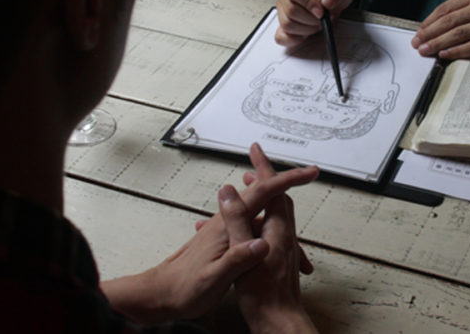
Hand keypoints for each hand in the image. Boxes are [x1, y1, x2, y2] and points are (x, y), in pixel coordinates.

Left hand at [101, 152, 318, 323]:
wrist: (159, 296)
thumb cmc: (183, 288)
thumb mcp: (214, 277)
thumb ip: (237, 259)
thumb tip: (262, 244)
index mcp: (229, 227)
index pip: (263, 193)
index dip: (288, 181)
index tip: (309, 174)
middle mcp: (226, 222)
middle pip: (261, 192)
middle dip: (284, 182)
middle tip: (306, 174)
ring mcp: (224, 230)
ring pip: (257, 209)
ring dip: (276, 202)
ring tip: (292, 203)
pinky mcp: (222, 241)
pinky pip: (250, 224)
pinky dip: (265, 223)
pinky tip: (269, 237)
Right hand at [220, 144, 317, 333]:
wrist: (279, 325)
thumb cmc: (263, 297)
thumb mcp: (240, 256)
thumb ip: (236, 222)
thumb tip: (230, 192)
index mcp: (277, 229)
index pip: (272, 188)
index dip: (263, 166)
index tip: (256, 149)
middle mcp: (284, 236)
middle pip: (277, 198)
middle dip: (264, 181)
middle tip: (251, 168)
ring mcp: (283, 248)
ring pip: (272, 215)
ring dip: (259, 202)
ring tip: (242, 197)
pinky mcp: (277, 261)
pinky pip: (266, 231)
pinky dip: (254, 223)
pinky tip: (240, 235)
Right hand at [275, 0, 355, 47]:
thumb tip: (327, 2)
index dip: (307, 3)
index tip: (321, 12)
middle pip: (290, 9)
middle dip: (310, 19)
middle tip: (324, 18)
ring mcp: (281, 6)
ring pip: (287, 24)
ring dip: (306, 29)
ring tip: (318, 23)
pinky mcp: (283, 21)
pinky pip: (281, 35)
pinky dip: (293, 39)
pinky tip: (305, 35)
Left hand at [411, 0, 469, 58]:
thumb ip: (461, 8)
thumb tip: (435, 25)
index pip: (445, 9)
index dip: (429, 21)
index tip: (419, 31)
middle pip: (448, 22)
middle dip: (429, 34)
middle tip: (416, 43)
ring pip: (458, 35)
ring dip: (438, 44)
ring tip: (425, 50)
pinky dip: (456, 52)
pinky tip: (444, 55)